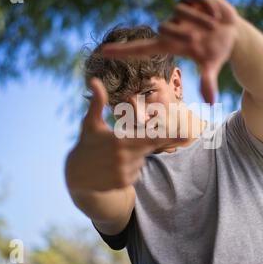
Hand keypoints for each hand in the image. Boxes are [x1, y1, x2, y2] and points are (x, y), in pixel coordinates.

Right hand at [65, 78, 182, 193]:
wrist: (75, 175)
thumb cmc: (86, 143)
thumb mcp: (90, 123)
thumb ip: (97, 102)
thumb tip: (94, 80)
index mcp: (120, 140)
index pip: (152, 137)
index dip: (171, 134)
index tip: (187, 132)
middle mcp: (125, 157)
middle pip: (149, 147)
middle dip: (149, 142)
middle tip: (141, 139)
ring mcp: (125, 172)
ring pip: (142, 159)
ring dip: (134, 155)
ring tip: (113, 155)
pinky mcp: (124, 182)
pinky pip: (137, 171)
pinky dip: (130, 167)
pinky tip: (113, 166)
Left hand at [101, 0, 239, 104]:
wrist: (233, 31)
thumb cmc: (218, 50)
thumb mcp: (212, 64)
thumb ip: (208, 81)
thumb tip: (210, 102)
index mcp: (170, 45)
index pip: (141, 49)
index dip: (123, 51)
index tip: (103, 53)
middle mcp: (170, 28)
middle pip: (163, 27)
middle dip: (184, 32)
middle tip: (202, 36)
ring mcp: (179, 12)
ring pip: (178, 10)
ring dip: (200, 19)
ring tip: (213, 24)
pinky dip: (206, 4)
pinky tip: (214, 12)